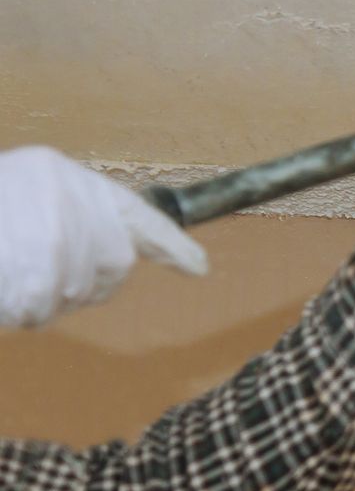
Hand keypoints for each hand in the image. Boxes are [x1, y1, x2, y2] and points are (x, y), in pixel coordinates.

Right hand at [0, 146, 208, 328]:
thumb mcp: (31, 189)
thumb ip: (77, 219)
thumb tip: (116, 261)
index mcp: (77, 182)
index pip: (143, 218)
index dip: (173, 245)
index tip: (199, 267)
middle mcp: (79, 207)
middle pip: (110, 270)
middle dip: (77, 282)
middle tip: (31, 267)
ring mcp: (57, 243)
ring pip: (69, 295)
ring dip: (37, 297)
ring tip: (7, 269)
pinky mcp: (32, 280)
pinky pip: (35, 308)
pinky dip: (12, 307)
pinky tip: (3, 281)